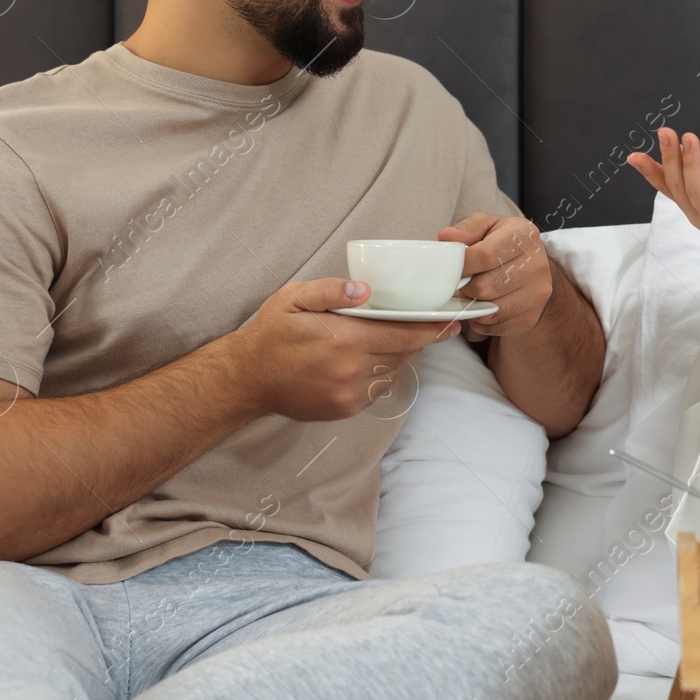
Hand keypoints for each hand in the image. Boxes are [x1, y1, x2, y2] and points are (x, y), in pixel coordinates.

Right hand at [230, 278, 459, 421]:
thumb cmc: (271, 333)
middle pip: (403, 353)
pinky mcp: (344, 409)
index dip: (432, 329)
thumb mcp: (294, 298)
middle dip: (413, 339)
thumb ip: (331, 291)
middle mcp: (351, 370)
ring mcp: (348, 394)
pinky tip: (362, 361)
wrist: (247, 379)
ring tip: (381, 341)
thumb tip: (365, 290)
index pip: (403, 334)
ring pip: (391, 372)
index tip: (452, 323)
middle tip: (416, 324)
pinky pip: (376, 390)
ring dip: (395, 357)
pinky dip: (378, 374)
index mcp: (343, 339)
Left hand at [438, 214, 551, 335]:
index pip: (485, 255)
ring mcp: (536, 294)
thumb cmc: (506, 244)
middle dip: (465, 287)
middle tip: (462, 281)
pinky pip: (493, 326)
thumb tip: (447, 237)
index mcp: (524, 236)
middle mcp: (536, 266)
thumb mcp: (488, 226)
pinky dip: (481, 320)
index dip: (462, 265)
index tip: (452, 267)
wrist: (534, 268)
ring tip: (472, 293)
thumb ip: (467, 228)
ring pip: (488, 310)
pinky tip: (483, 306)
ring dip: (472, 304)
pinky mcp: (530, 317)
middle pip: (485, 287)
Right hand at [626, 127, 699, 268]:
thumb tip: (683, 147)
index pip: (667, 187)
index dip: (650, 172)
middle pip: (678, 185)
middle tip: (665, 132)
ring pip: (697, 192)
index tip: (633, 156)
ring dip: (692, 163)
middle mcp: (698, 215)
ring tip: (690, 138)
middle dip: (670, 158)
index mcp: (691, 206)